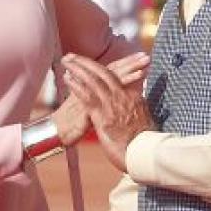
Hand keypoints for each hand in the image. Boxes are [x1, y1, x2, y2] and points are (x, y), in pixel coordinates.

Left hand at [61, 54, 153, 172]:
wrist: (144, 154)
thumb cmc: (144, 141)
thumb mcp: (144, 117)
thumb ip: (137, 105)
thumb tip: (138, 95)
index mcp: (131, 97)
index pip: (116, 76)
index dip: (99, 68)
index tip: (89, 63)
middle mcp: (122, 97)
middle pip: (103, 72)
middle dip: (85, 62)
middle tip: (72, 56)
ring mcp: (112, 105)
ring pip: (93, 80)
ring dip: (78, 68)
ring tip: (67, 60)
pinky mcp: (102, 115)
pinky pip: (87, 95)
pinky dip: (76, 84)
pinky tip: (67, 77)